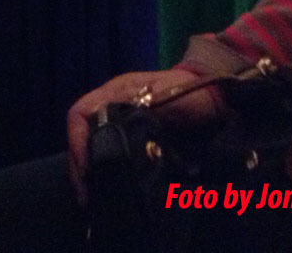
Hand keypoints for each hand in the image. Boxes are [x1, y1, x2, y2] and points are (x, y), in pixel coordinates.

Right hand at [66, 68, 216, 201]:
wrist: (214, 97)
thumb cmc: (190, 94)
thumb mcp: (165, 99)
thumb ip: (140, 113)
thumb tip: (116, 139)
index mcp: (116, 92)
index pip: (81, 113)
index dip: (77, 141)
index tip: (86, 171)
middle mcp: (112, 105)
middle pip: (81, 133)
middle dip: (79, 165)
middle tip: (86, 196)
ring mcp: (121, 121)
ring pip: (92, 145)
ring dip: (89, 172)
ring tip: (93, 199)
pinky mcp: (133, 138)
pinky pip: (109, 153)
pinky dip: (105, 171)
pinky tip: (108, 190)